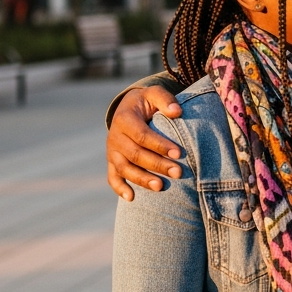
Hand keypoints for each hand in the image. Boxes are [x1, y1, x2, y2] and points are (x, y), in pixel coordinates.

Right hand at [107, 86, 184, 200]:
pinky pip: (112, 177)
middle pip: (135, 154)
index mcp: (124, 119)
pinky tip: (132, 198)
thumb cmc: (145, 102)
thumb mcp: (153, 94)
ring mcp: (111, 151)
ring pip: (124, 168)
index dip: (160, 145)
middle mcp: (115, 137)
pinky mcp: (111, 162)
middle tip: (178, 172)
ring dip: (142, 179)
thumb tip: (177, 112)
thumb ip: (165, 99)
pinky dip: (119, 188)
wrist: (127, 108)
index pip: (142, 135)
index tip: (179, 153)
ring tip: (160, 187)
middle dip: (157, 165)